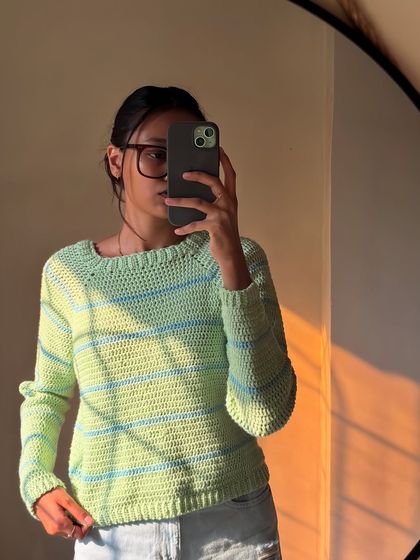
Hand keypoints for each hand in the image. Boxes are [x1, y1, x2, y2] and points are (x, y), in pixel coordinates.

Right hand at [33, 487, 94, 540]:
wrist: (38, 493)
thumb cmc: (52, 494)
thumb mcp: (67, 501)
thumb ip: (79, 512)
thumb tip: (91, 521)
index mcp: (60, 525)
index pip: (78, 534)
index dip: (86, 527)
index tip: (88, 517)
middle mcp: (55, 531)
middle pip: (74, 534)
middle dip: (80, 526)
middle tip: (82, 513)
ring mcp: (52, 531)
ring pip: (69, 533)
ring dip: (74, 525)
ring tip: (74, 512)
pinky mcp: (50, 528)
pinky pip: (63, 530)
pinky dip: (68, 524)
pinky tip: (68, 514)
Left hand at [165, 146, 242, 263]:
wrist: (232, 255)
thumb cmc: (224, 234)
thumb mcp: (222, 215)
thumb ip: (213, 202)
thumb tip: (194, 191)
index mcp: (231, 199)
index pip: (230, 175)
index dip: (225, 161)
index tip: (219, 148)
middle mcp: (229, 204)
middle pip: (214, 182)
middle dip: (199, 175)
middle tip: (183, 174)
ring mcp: (222, 215)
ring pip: (198, 202)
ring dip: (181, 201)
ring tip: (168, 201)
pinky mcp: (215, 227)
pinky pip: (196, 224)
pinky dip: (185, 227)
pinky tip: (177, 230)